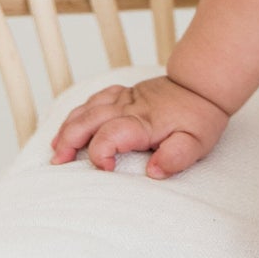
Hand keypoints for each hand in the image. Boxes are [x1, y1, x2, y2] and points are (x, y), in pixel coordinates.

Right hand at [49, 76, 228, 178]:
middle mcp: (128, 108)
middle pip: (87, 121)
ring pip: (86, 109)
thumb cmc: (199, 117)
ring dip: (68, 128)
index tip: (106, 170)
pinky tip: (71, 125)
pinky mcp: (124, 94)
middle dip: (68, 141)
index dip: (101, 154)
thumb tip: (154, 172)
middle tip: (58, 162)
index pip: (110, 135)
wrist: (202, 85)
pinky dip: (78, 112)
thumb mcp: (196, 143)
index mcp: (143, 122)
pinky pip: (94, 98)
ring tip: (56, 148)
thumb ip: (176, 158)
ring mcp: (123, 99)